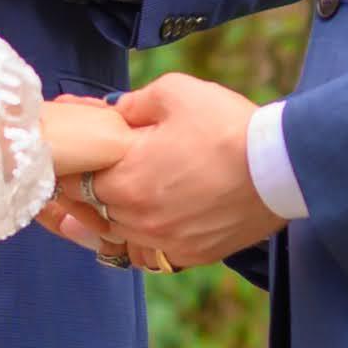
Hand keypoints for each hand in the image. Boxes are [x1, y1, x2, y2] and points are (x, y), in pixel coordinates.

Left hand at [42, 69, 276, 270]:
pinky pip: (151, 254)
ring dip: (111, 218)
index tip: (69, 157)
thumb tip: (115, 114)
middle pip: (91, 211)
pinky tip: (147, 223)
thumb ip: (133, 104)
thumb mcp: (175, 93)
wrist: (280, 168)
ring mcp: (164, 241)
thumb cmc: (226, 127)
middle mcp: (137, 218)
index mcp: (124, 179)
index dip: (67, 167)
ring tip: (112, 201)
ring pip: (118, 236)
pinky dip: (143, 239)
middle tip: (86, 177)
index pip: (70, 180)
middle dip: (84, 193)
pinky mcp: (191, 254)